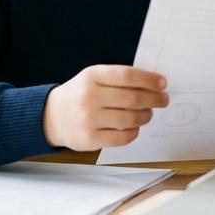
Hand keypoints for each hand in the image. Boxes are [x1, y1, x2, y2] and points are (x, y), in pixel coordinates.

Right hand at [42, 65, 167, 150]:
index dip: (149, 80)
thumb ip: (118, 79)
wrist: (51, 116)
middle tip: (163, 100)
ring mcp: (89, 119)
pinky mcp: (90, 139)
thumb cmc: (80, 94)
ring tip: (147, 114)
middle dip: (154, 99)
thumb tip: (153, 85)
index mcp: (91, 76)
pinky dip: (134, 132)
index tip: (162, 83)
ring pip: (130, 119)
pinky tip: (134, 127)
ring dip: (145, 116)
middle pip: (132, 99)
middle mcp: (89, 96)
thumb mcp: (93, 78)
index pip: (127, 76)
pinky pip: (123, 138)